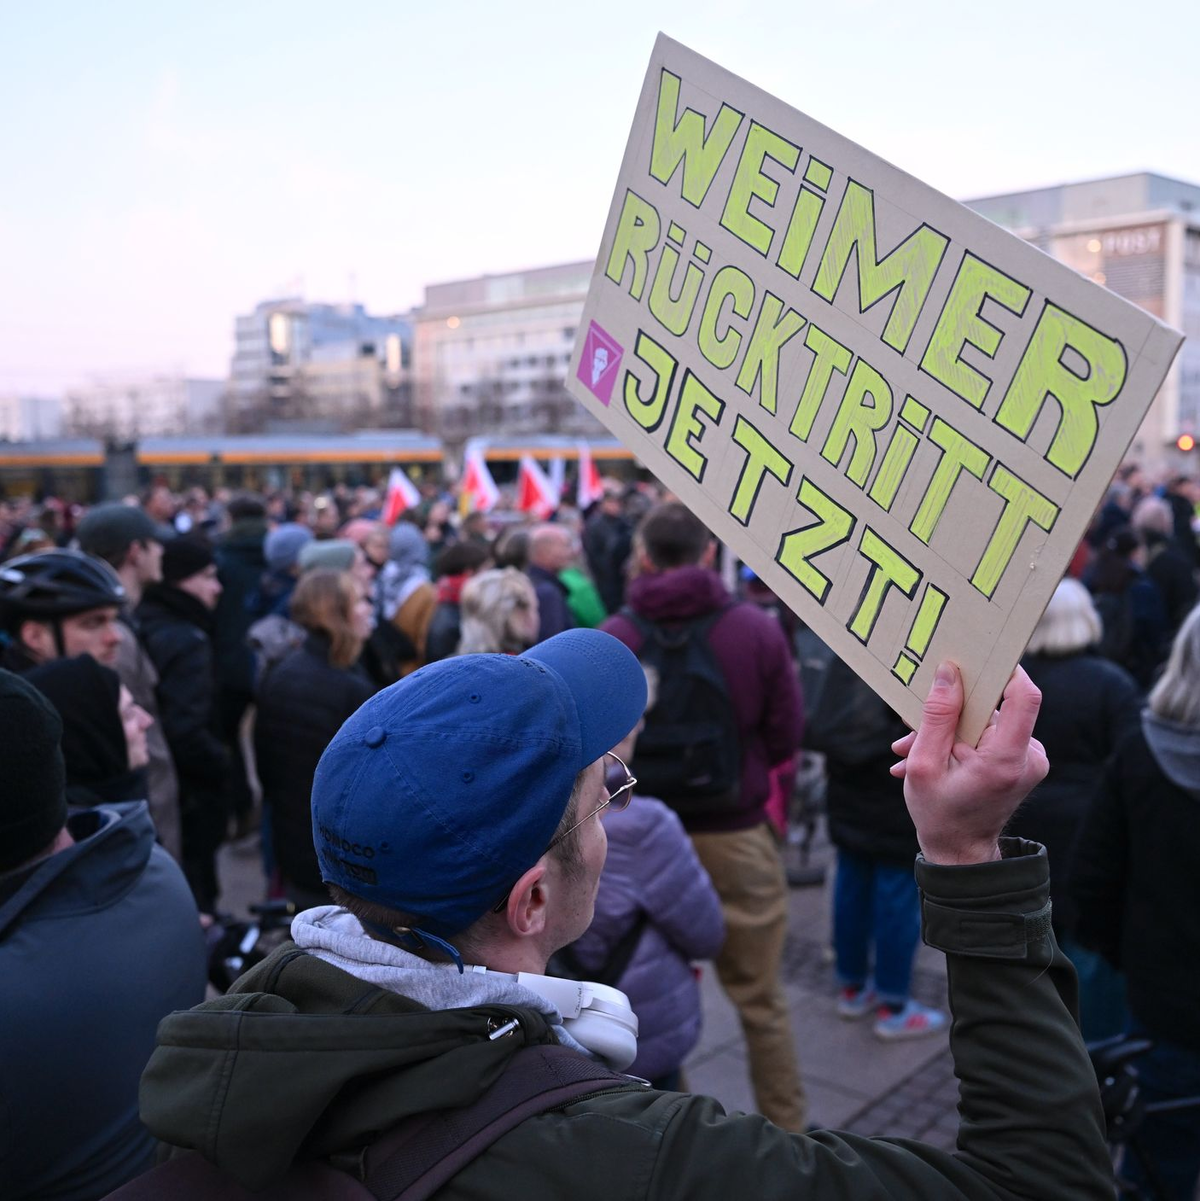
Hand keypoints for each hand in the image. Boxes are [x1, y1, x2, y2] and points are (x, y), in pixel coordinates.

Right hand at [890, 662, 1047, 864]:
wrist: (960, 853)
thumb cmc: (940, 814)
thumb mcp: (925, 765)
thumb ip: (937, 716)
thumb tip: (948, 672)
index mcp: (1007, 759)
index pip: (1023, 696)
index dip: (1003, 670)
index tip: (975, 657)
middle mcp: (1028, 757)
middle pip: (995, 708)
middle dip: (950, 712)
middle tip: (912, 728)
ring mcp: (1028, 760)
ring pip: (986, 721)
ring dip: (947, 731)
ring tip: (911, 753)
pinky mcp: (1021, 761)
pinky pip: (990, 734)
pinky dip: (958, 741)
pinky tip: (927, 757)